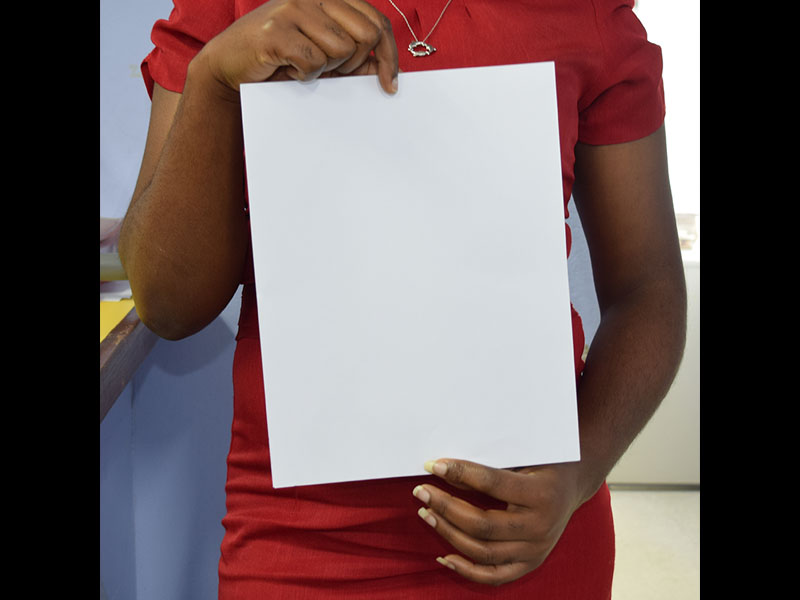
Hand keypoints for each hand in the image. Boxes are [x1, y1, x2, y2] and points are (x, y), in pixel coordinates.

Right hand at [195, 0, 398, 93]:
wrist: (230, 64)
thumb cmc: (281, 58)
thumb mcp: (324, 55)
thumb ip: (355, 58)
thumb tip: (386, 69)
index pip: (378, 22)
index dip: (389, 56)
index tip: (390, 85)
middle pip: (366, 37)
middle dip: (354, 64)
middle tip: (330, 72)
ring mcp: (294, 8)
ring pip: (342, 51)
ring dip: (326, 70)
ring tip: (303, 66)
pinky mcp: (277, 30)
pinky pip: (314, 62)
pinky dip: (305, 75)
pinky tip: (289, 70)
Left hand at [412, 458, 589, 585]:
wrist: (573, 484)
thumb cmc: (544, 464)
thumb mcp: (523, 457)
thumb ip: (489, 466)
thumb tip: (444, 470)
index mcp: (542, 494)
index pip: (492, 484)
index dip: (460, 473)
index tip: (433, 465)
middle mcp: (541, 527)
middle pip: (482, 524)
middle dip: (445, 507)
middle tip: (421, 491)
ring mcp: (536, 550)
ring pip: (483, 551)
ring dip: (448, 533)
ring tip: (426, 513)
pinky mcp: (531, 564)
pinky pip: (494, 576)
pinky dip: (466, 570)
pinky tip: (443, 556)